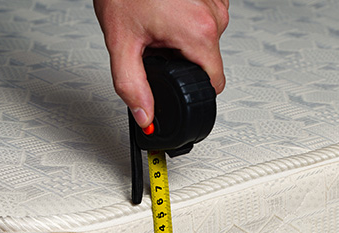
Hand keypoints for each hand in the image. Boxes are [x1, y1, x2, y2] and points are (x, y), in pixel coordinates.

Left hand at [94, 0, 228, 127]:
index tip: (177, 83)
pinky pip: (206, 18)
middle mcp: (214, 16)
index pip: (214, 84)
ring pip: (206, 38)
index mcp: (199, 33)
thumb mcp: (121, 43)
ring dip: (184, 36)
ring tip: (158, 20)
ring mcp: (217, 1)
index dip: (192, 89)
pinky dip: (188, 18)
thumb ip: (132, 86)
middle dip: (181, 58)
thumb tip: (144, 115)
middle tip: (154, 39)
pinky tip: (168, 9)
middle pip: (207, 59)